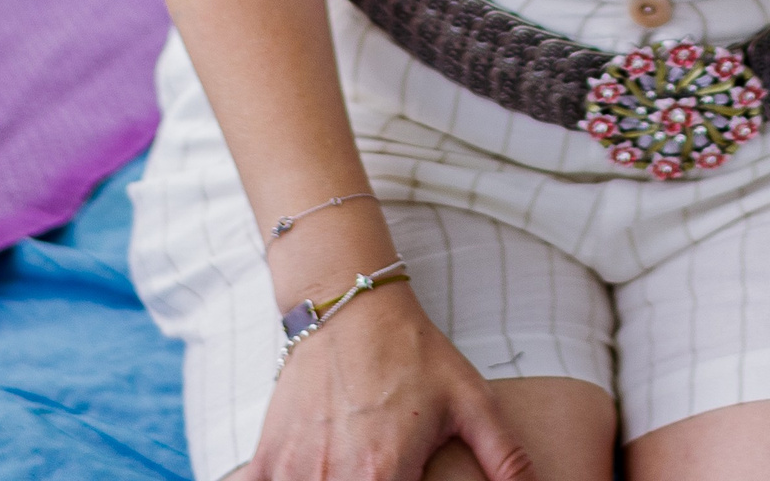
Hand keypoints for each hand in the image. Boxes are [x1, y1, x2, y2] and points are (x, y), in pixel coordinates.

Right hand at [250, 280, 534, 480]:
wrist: (350, 307)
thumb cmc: (414, 353)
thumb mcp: (470, 398)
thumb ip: (503, 453)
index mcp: (384, 474)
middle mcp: (334, 478)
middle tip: (384, 473)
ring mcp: (294, 473)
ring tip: (356, 469)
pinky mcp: (266, 463)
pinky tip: (315, 471)